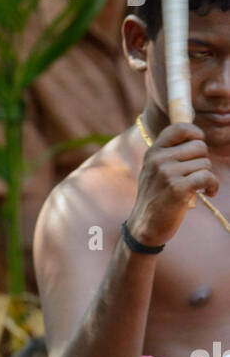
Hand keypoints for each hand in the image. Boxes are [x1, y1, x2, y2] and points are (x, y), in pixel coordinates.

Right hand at [127, 122, 218, 247]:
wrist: (144, 228)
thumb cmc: (155, 199)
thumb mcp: (154, 171)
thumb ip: (169, 154)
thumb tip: (196, 137)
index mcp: (153, 152)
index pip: (180, 128)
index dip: (196, 133)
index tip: (199, 145)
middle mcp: (158, 160)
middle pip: (199, 146)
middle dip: (204, 160)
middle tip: (197, 174)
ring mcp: (167, 174)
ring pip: (205, 163)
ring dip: (208, 176)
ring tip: (200, 187)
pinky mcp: (177, 189)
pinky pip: (207, 177)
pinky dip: (213, 185)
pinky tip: (209, 192)